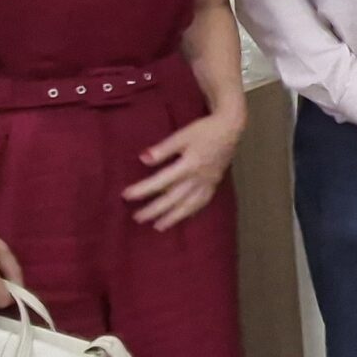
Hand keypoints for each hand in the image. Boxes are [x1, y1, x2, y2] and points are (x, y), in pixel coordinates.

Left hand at [124, 110, 243, 229]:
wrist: (230, 129)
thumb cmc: (204, 130)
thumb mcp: (182, 135)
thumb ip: (163, 149)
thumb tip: (143, 159)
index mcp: (189, 165)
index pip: (161, 181)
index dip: (143, 189)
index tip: (126, 196)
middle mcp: (198, 178)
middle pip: (173, 198)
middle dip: (154, 210)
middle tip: (137, 218)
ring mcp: (207, 184)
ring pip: (188, 205)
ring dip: (172, 217)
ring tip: (157, 226)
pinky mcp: (214, 185)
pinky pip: (202, 203)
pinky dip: (191, 213)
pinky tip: (182, 218)